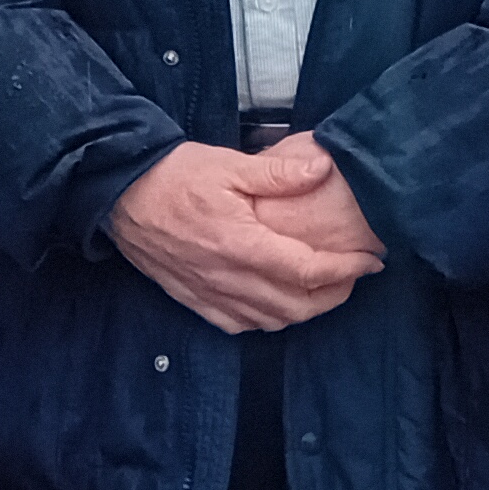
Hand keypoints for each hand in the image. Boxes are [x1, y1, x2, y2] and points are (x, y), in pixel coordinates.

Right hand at [107, 136, 384, 337]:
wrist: (119, 194)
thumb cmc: (173, 175)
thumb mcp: (227, 164)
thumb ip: (278, 172)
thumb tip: (324, 166)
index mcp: (241, 244)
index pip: (308, 271)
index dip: (346, 269)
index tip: (369, 260)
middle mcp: (227, 278)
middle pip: (296, 306)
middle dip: (335, 295)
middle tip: (353, 275)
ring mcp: (209, 294)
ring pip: (271, 321)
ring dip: (305, 310)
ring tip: (323, 288)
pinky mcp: (193, 300)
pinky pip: (239, 325)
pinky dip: (267, 320)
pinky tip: (276, 302)